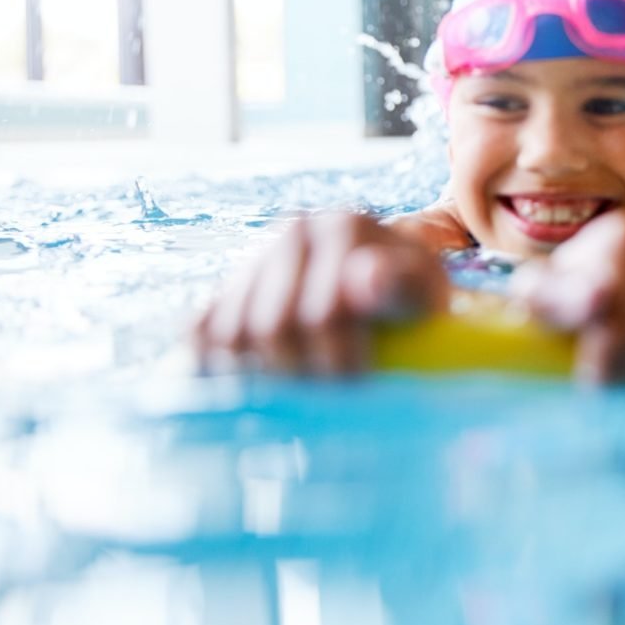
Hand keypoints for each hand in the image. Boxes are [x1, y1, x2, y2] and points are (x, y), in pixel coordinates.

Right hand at [195, 212, 449, 374]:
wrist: (386, 289)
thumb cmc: (411, 301)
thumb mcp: (425, 294)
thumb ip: (405, 286)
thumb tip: (364, 278)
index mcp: (344, 226)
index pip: (322, 313)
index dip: (340, 362)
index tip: (359, 385)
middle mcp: (294, 231)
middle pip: (271, 328)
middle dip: (302, 373)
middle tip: (329, 398)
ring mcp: (256, 257)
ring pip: (229, 334)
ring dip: (261, 376)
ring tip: (300, 390)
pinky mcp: (226, 287)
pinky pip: (199, 332)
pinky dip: (215, 365)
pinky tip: (251, 383)